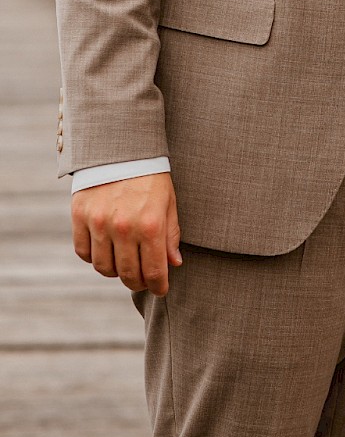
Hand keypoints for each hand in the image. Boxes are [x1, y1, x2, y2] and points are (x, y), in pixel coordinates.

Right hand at [71, 172, 181, 295]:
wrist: (121, 147)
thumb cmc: (150, 176)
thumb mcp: (169, 201)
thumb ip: (171, 234)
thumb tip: (173, 264)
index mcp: (150, 224)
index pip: (153, 271)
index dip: (158, 286)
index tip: (161, 289)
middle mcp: (123, 227)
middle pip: (128, 274)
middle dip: (138, 282)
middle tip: (143, 280)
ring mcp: (99, 223)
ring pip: (104, 268)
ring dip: (116, 272)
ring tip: (125, 263)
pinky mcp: (80, 217)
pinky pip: (84, 253)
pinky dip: (94, 257)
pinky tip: (106, 250)